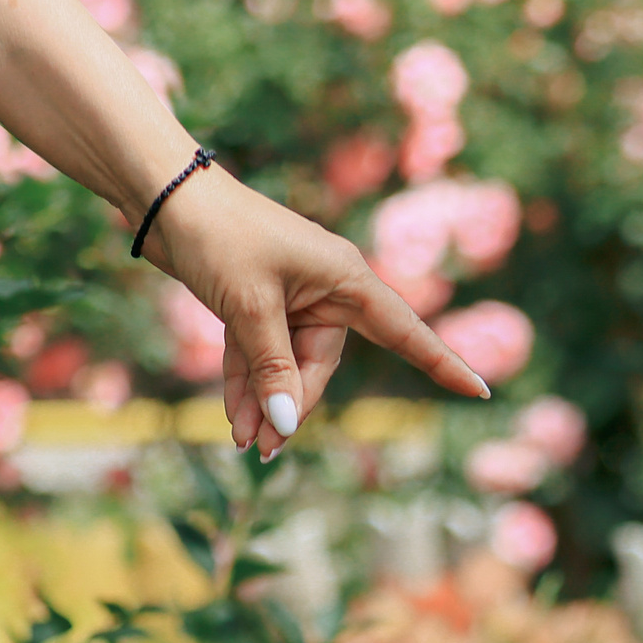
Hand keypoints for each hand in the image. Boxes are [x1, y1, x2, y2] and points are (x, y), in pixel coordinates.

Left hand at [139, 169, 491, 456]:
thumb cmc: (217, 236)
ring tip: (242, 442)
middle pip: (323, 364)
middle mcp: (327, 289)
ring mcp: (293, 297)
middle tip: (262, 448)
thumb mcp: (250, 307)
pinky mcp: (259, 302)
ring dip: (265, 401)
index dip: (442, 364)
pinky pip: (261, 352)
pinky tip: (233, 416)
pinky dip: (248, 381)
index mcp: (346, 278)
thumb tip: (288, 425)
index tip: (480, 392)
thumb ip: (272, 368)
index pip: (407, 331)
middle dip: (293, 405)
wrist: (162, 195)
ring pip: (287, 364)